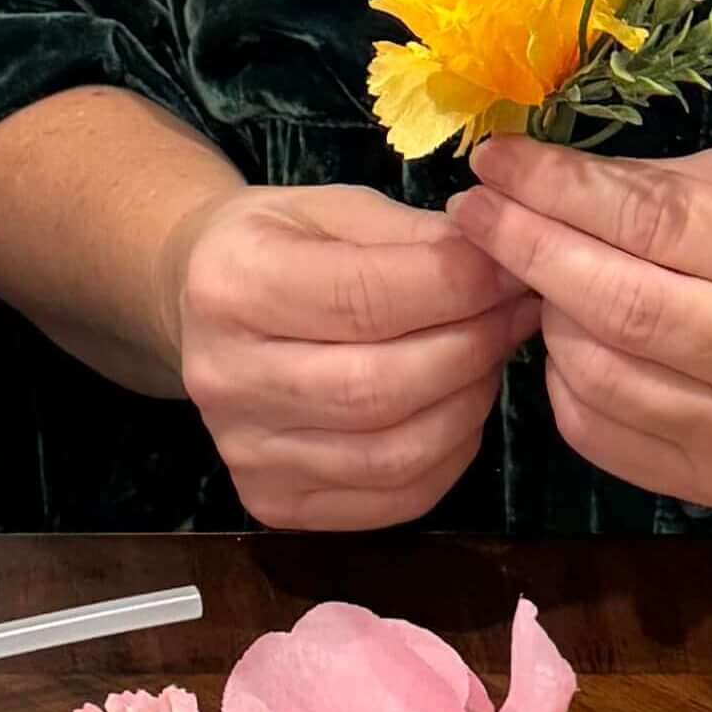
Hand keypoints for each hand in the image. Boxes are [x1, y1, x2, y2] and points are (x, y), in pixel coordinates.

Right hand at [162, 181, 540, 531]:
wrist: (197, 303)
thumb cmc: (280, 243)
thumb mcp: (337, 209)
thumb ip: (415, 238)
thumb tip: (504, 268)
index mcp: (232, 284)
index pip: (365, 298)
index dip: (458, 287)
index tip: (512, 268)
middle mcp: (224, 378)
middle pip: (380, 387)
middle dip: (471, 348)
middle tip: (514, 315)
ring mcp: (245, 452)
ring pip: (394, 454)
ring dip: (468, 404)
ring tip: (490, 358)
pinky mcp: (273, 502)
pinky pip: (393, 499)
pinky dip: (449, 456)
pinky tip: (457, 407)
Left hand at [445, 139, 711, 507]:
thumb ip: (649, 186)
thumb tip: (530, 174)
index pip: (655, 224)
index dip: (559, 190)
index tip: (495, 161)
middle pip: (619, 306)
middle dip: (527, 249)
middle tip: (472, 211)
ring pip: (595, 373)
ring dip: (542, 315)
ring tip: (537, 274)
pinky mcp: (710, 483)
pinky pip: (591, 429)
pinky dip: (560, 377)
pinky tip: (573, 339)